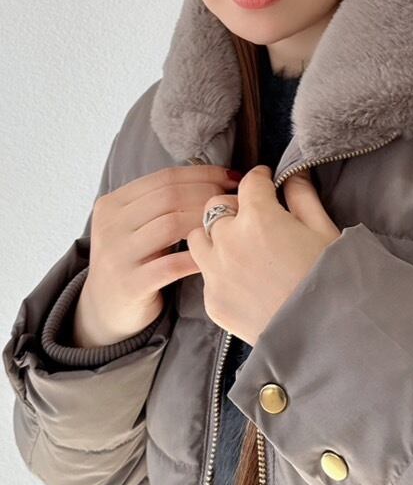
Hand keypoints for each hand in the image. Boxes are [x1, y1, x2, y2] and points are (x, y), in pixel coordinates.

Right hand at [76, 165, 240, 346]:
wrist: (106, 309)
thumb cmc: (135, 262)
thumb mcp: (136, 227)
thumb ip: (162, 205)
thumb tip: (216, 178)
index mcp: (112, 204)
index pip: (165, 177)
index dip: (204, 174)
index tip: (233, 178)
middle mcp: (109, 225)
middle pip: (169, 197)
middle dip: (209, 195)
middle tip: (234, 202)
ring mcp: (117, 255)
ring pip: (171, 224)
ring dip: (205, 222)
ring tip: (227, 227)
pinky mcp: (129, 285)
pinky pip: (171, 265)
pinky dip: (197, 257)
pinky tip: (215, 255)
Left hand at [186, 165, 341, 345]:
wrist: (325, 335)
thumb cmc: (332, 280)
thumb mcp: (325, 231)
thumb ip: (304, 197)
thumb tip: (294, 175)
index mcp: (258, 216)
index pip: (250, 182)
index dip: (261, 179)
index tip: (266, 183)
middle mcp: (228, 240)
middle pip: (215, 207)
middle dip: (233, 207)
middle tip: (253, 218)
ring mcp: (216, 272)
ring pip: (197, 239)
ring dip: (214, 237)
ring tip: (237, 248)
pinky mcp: (212, 301)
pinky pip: (206, 276)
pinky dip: (220, 272)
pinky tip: (244, 282)